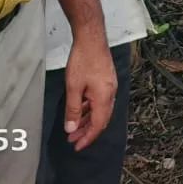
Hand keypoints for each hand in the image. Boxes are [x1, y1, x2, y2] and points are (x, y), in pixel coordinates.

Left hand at [62, 32, 118, 151]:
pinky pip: (100, 101)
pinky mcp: (106, 80)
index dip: (88, 138)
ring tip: (74, 127)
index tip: (76, 146)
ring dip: (87, 120)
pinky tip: (81, 110)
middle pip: (101, 120)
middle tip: (73, 140)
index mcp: (104, 98)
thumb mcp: (73, 87)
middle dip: (87, 131)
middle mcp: (111, 94)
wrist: (92, 37)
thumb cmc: (83, 60)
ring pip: (100, 110)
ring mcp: (110, 86)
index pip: (98, 125)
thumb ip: (73, 110)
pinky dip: (90, 109)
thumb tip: (71, 129)